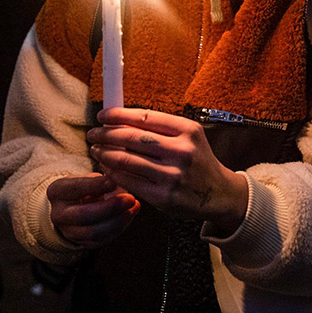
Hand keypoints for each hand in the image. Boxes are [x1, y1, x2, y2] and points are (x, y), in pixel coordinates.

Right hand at [46, 173, 139, 248]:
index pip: (76, 188)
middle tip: (130, 198)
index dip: (96, 186)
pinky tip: (129, 216)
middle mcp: (58, 214)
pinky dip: (118, 229)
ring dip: (118, 221)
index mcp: (57, 192)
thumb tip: (121, 186)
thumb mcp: (87, 177)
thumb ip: (101, 180)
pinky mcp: (81, 243)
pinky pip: (101, 241)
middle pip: (84, 215)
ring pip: (94, 232)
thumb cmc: (84, 187)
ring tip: (134, 207)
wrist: (73, 206)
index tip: (114, 182)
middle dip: (110, 208)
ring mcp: (68, 231)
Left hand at [88, 107, 248, 234]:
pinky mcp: (164, 197)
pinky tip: (108, 169)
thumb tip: (120, 120)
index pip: (144, 116)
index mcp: (187, 130)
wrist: (218, 193)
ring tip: (97, 150)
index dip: (118, 115)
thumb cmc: (197, 160)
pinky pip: (131, 182)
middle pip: (132, 138)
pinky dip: (114, 174)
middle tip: (93, 134)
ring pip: (127, 160)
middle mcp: (182, 151)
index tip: (102, 115)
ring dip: (106, 154)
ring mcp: (173, 176)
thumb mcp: (188, 137)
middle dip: (106, 134)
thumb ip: (160, 128)